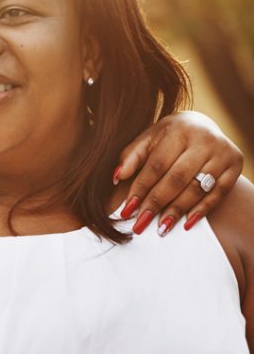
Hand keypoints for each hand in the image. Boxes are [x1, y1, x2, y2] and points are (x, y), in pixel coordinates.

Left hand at [114, 110, 244, 234]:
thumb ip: (132, 155)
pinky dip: (202, 210)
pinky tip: (186, 224)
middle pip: (176, 179)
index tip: (127, 209)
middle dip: (156, 204)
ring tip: (160, 228)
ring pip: (197, 188)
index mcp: (179, 130)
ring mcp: (223, 153)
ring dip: (177, 211)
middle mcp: (204, 140)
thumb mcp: (149, 137)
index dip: (140, 188)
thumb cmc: (170, 135)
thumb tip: (116, 177)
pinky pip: (218, 194)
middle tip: (140, 224)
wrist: (204, 125)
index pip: (156, 165)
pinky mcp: (236, 166)